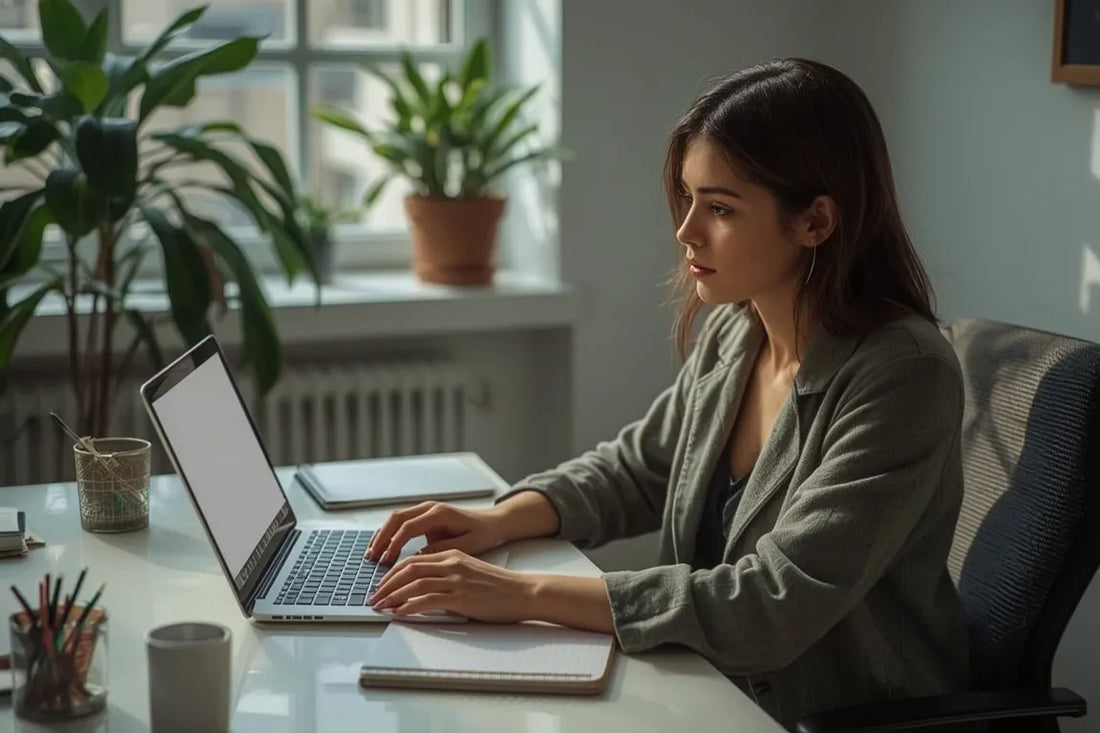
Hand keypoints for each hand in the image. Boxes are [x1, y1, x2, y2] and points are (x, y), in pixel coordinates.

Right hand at [365, 501, 503, 563]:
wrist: (493, 522)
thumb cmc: (483, 533)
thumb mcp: (466, 545)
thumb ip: (442, 549)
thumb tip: (419, 557)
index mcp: (439, 513)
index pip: (408, 527)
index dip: (394, 544)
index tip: (386, 561)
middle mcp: (429, 508)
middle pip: (396, 519)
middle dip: (381, 538)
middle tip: (372, 558)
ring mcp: (426, 510)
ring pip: (395, 518)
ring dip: (382, 535)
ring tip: (372, 555)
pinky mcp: (424, 516)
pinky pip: (401, 522)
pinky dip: (389, 534)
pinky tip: (382, 548)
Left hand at [369, 549, 534, 621]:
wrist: (524, 592)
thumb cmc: (499, 587)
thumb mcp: (470, 573)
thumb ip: (448, 575)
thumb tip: (424, 588)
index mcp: (452, 556)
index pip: (413, 560)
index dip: (393, 573)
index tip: (382, 585)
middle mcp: (452, 564)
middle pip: (409, 569)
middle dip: (387, 584)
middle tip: (374, 597)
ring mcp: (456, 580)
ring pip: (415, 583)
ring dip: (393, 596)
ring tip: (380, 606)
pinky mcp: (462, 597)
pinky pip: (428, 600)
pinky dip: (410, 606)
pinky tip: (400, 613)